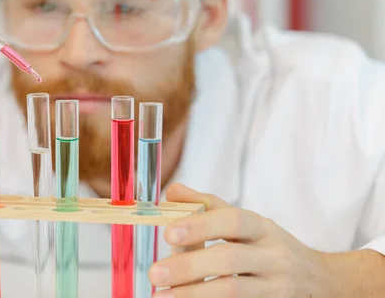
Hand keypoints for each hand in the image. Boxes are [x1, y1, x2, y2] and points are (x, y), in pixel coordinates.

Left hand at [149, 183, 328, 296]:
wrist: (323, 283)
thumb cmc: (272, 249)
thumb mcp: (249, 224)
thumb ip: (210, 207)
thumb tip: (171, 191)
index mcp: (263, 229)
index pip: (234, 221)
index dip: (201, 225)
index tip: (168, 233)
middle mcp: (274, 257)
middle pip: (230, 259)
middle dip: (189, 266)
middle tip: (155, 273)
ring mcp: (278, 288)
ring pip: (235, 291)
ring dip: (194, 294)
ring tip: (162, 296)